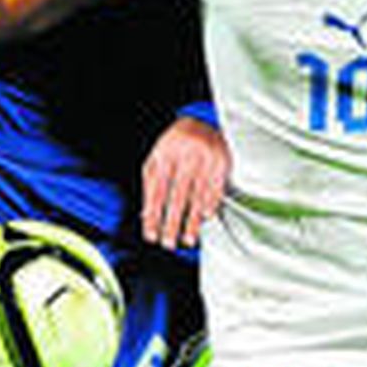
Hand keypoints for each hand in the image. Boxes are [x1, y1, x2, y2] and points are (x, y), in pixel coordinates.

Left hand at [141, 115, 228, 249]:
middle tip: (168, 243)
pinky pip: (216, 186)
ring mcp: (205, 157)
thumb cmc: (174, 147)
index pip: (157, 190)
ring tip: (187, 239)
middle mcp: (184, 155)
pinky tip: (206, 218)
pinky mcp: (221, 160)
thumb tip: (145, 216)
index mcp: (164, 154)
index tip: (151, 235)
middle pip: (177, 195)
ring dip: (193, 220)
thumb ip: (150, 185)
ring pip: (198, 195)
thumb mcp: (157, 159)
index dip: (153, 214)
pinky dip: (211, 203)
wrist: (201, 122)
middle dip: (172, 222)